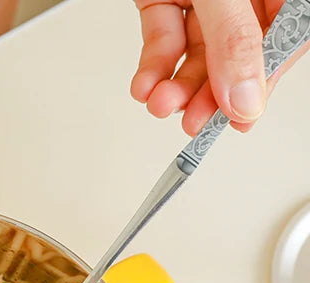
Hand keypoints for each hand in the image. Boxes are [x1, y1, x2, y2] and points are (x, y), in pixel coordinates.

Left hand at [130, 0, 308, 134]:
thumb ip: (234, 39)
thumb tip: (244, 99)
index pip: (283, 42)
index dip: (260, 83)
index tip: (238, 118)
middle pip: (236, 57)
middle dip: (209, 95)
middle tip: (193, 124)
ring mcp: (208, 0)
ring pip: (198, 54)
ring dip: (177, 87)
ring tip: (160, 103)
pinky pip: (165, 38)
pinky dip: (153, 67)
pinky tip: (144, 87)